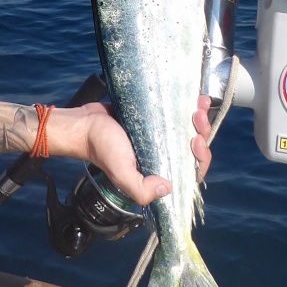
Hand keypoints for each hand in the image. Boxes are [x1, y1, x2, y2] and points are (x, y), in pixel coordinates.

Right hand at [82, 95, 211, 205]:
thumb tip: (167, 188)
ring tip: (199, 104)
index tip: (195, 141)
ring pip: (189, 129)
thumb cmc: (101, 148)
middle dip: (202, 131)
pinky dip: (188, 106)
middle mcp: (162, 155)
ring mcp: (160, 136)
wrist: (85, 122)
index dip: (200, 158)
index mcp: (159, 172)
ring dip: (200, 117)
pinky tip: (194, 97)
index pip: (190, 171)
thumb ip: (140, 189)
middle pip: (194, 147)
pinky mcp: (155, 118)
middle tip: (197, 117)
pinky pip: (177, 113)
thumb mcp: (121, 172)